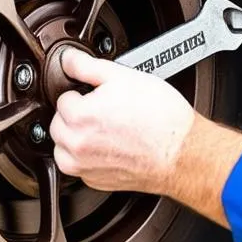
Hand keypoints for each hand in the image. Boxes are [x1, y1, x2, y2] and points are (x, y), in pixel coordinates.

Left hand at [49, 48, 193, 195]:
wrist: (182, 153)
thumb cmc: (162, 118)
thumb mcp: (126, 77)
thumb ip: (87, 66)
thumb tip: (68, 59)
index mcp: (80, 116)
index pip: (63, 98)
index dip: (83, 93)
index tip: (100, 97)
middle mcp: (77, 145)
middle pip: (59, 123)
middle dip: (77, 116)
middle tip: (106, 112)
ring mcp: (84, 167)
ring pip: (64, 147)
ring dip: (78, 138)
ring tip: (108, 130)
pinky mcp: (95, 181)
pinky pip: (80, 166)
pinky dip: (90, 157)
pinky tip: (113, 146)